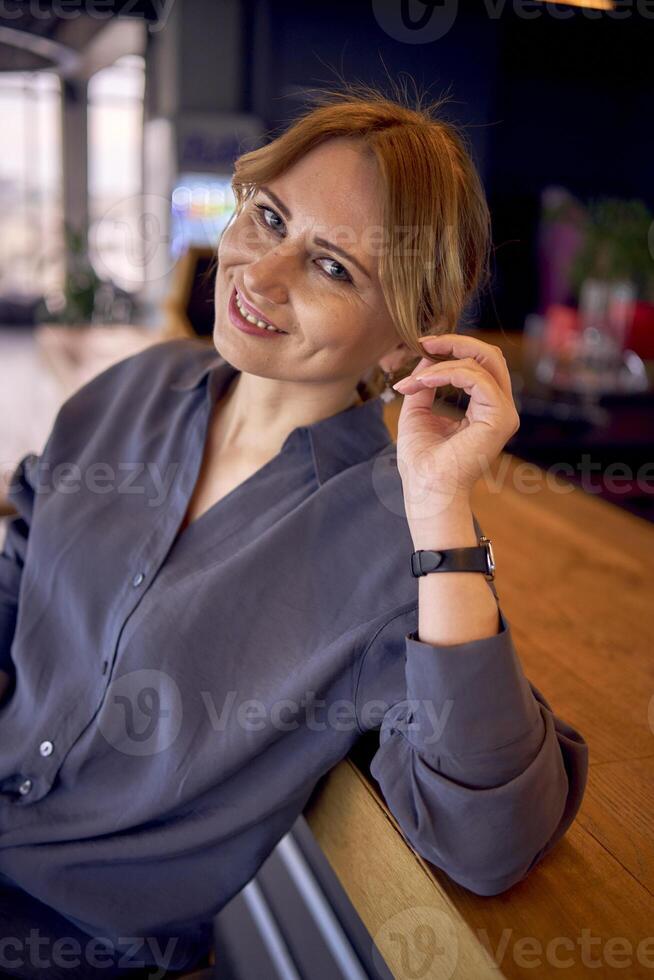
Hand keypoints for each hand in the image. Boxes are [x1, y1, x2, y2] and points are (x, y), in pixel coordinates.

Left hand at [392, 333, 519, 526]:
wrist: (426, 489)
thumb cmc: (421, 460)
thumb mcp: (418, 411)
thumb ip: (426, 383)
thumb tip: (427, 356)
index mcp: (484, 408)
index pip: (479, 363)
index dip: (452, 348)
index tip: (421, 345)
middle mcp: (500, 408)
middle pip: (489, 354)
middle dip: (456, 342)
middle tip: (424, 342)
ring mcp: (504, 413)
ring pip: (483, 361)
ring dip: (442, 364)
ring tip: (415, 380)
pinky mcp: (500, 418)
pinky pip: (476, 378)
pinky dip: (447, 374)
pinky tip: (424, 382)